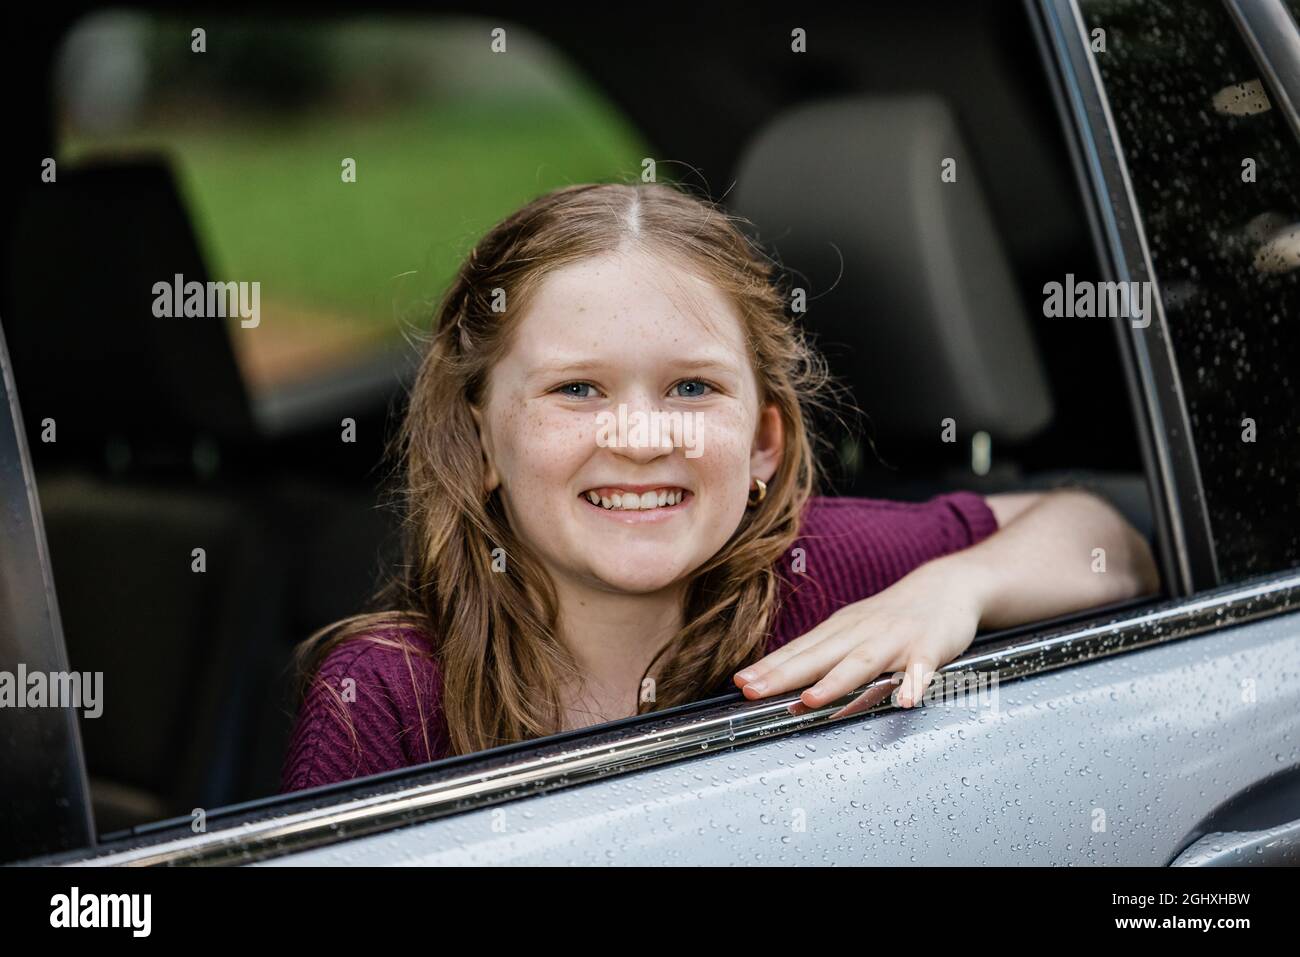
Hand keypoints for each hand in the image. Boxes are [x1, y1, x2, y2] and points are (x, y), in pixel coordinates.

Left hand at [733, 555, 985, 718]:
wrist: (947, 585)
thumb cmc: (892, 616)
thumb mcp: (853, 630)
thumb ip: (825, 657)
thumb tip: (786, 683)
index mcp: (840, 630)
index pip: (798, 651)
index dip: (769, 667)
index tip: (740, 681)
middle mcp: (861, 633)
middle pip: (818, 656)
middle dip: (783, 675)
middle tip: (752, 690)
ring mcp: (895, 640)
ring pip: (862, 662)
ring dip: (836, 682)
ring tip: (811, 700)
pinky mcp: (929, 648)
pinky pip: (920, 668)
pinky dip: (913, 683)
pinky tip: (905, 700)